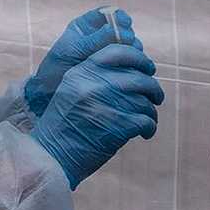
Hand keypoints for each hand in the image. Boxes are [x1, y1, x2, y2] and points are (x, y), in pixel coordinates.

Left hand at [25, 8, 140, 116]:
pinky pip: (131, 63)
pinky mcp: (117, 71)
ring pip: (131, 47)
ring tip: (131, 61)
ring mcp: (110, 55)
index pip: (109, 14)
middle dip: (129, 37)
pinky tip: (133, 71)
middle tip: (129, 46)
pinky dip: (135, 65)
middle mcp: (100, 39)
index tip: (125, 23)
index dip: (119, 17)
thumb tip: (122, 31)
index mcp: (87, 27)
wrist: (50, 96)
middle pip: (124, 31)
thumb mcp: (73, 51)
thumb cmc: (57, 70)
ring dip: (134, 52)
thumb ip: (96, 40)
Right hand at [28, 45, 165, 188]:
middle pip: (138, 77)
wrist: (53, 157)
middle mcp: (95, 84)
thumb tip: (134, 70)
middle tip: (156, 97)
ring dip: (151, 111)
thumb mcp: (71, 91)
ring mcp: (108, 103)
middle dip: (153, 88)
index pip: (118, 51)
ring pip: (145, 100)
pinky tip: (145, 133)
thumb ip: (96, 77)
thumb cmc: (64, 126)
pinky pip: (147, 120)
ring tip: (147, 119)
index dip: (139, 58)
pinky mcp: (121, 125)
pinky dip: (150, 127)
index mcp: (82, 72)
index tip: (148, 68)